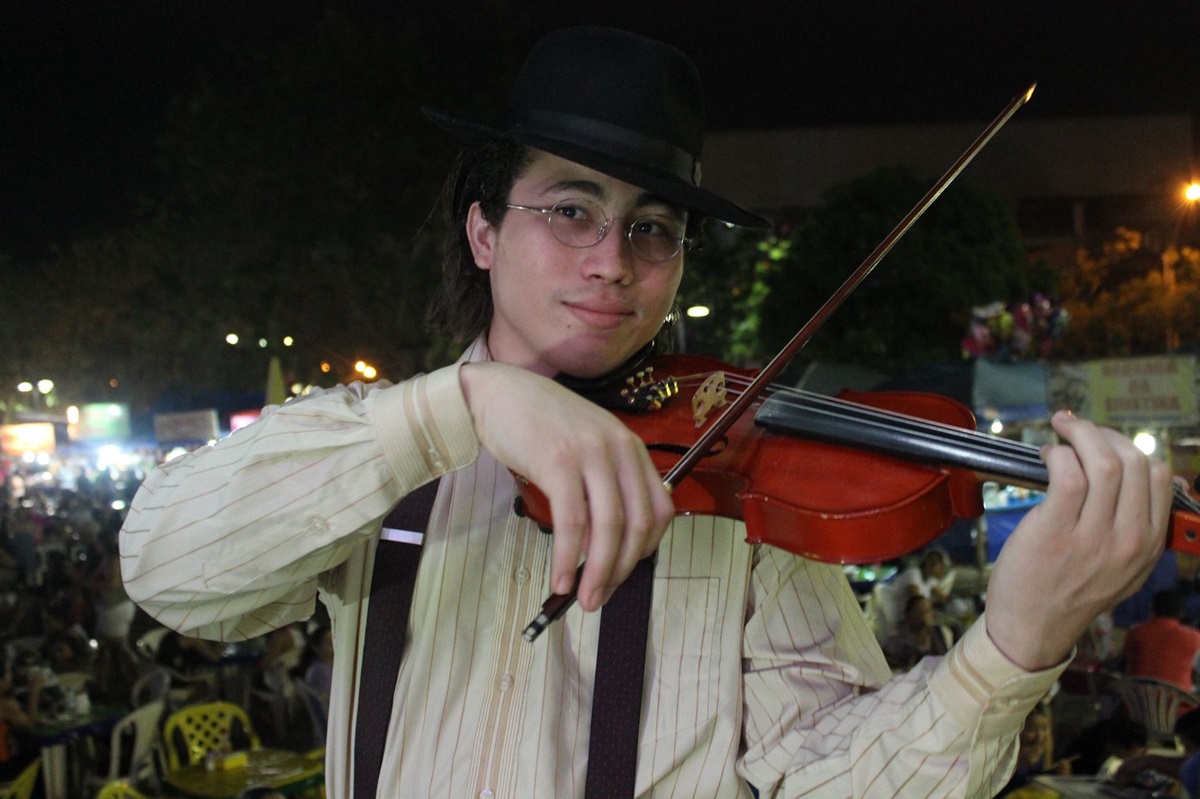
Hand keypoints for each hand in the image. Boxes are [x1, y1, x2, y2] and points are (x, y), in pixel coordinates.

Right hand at [460, 362, 674, 610]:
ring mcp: (590, 454)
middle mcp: (619, 449)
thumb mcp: (586, 446)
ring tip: (583, 599)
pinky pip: (572, 522)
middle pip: (638, 523)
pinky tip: (561, 578)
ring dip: (598, 572)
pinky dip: (569, 558)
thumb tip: (606, 545)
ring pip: (608, 527)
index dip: (646, 549)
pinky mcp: (559, 462)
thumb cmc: (540, 425)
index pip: (660, 509)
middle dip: (622, 570)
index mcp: (631, 447)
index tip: (623, 572)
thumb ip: (603, 483)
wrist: (498, 392)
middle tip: (600, 597)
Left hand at [984, 411, 1171, 670]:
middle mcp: (1128, 539)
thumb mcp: (1125, 568)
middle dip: (1104, 434)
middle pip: (1135, 462)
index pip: (1159, 477)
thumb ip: (1141, 527)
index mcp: (1148, 544)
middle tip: (1077, 431)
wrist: (1032, 628)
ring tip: (1061, 433)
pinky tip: (1046, 457)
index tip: (1105, 442)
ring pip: (1103, 462)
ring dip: (1080, 435)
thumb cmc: (1070, 591)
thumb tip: (1160, 481)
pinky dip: (1058, 454)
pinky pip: (1068, 475)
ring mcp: (1093, 536)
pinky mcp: (1054, 532)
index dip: (1130, 447)